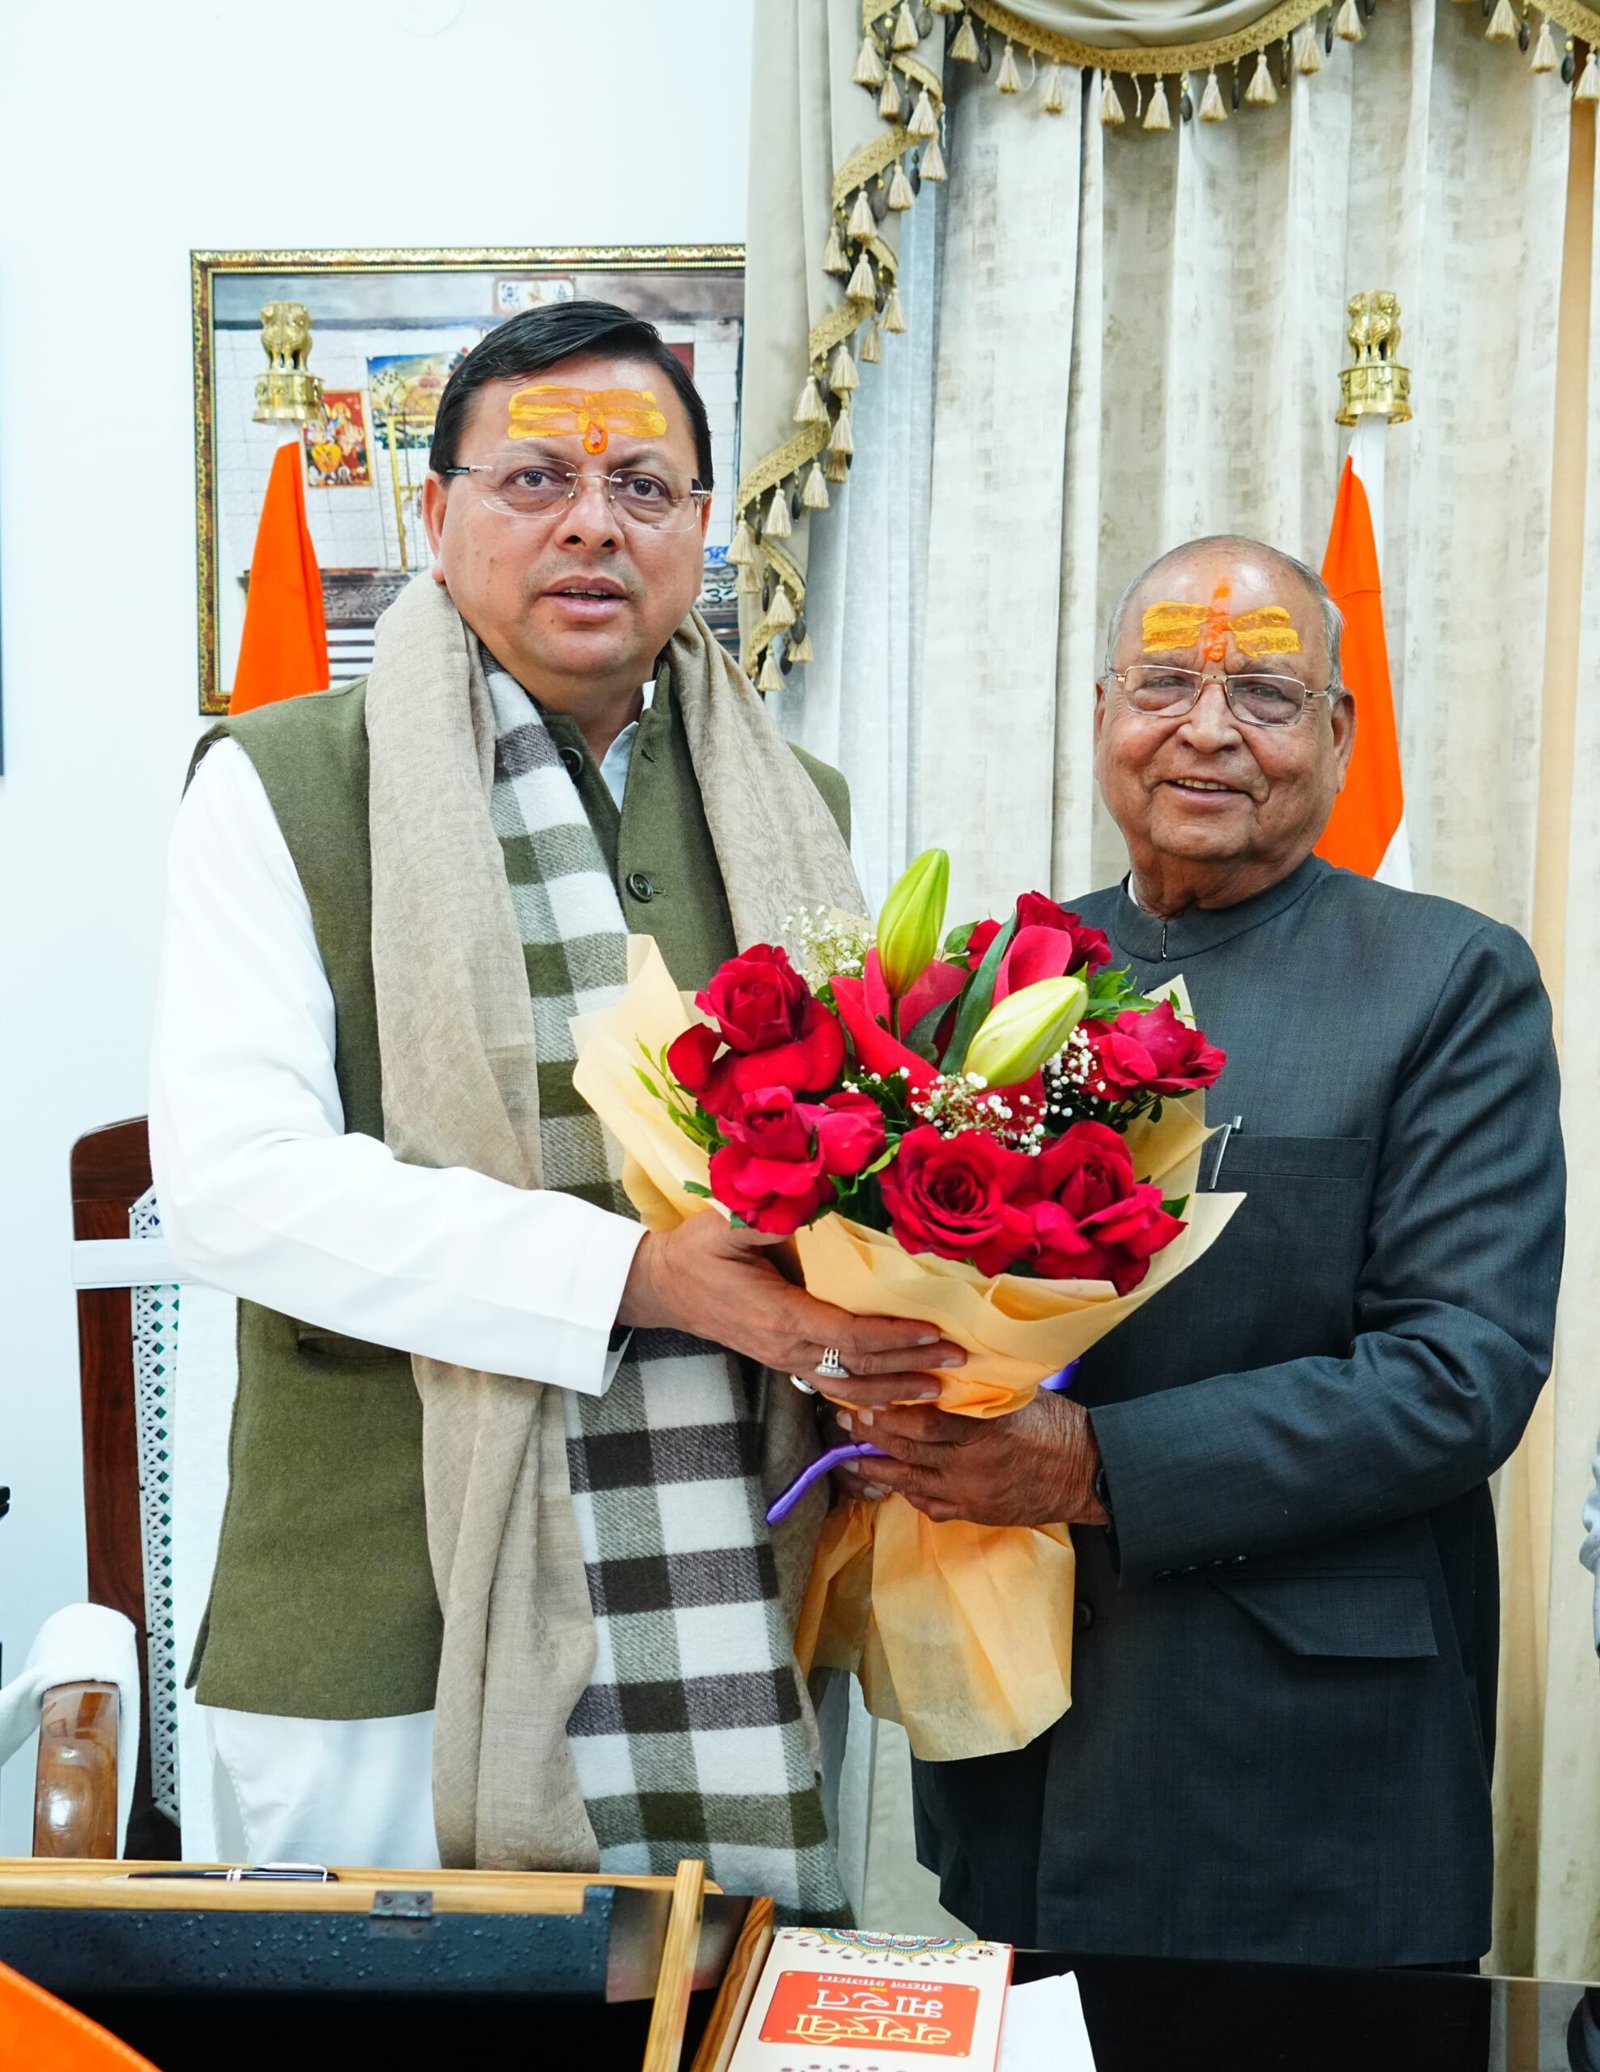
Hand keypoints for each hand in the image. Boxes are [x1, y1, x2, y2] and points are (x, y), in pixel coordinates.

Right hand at [617, 1213, 965, 1409]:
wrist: (662, 1287)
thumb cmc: (695, 1252)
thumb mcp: (724, 1224)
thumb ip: (766, 1215)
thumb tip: (810, 1196)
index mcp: (780, 1316)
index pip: (848, 1337)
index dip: (894, 1338)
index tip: (934, 1331)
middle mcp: (787, 1348)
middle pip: (858, 1368)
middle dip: (911, 1366)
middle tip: (959, 1360)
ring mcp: (785, 1361)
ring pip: (848, 1386)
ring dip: (896, 1389)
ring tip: (939, 1387)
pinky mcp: (784, 1361)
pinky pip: (833, 1386)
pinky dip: (870, 1393)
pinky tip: (897, 1395)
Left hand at [833, 1390, 1107, 1527]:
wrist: (1088, 1472)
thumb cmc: (1057, 1426)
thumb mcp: (1017, 1397)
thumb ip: (977, 1391)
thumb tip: (941, 1370)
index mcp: (982, 1430)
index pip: (921, 1422)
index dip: (888, 1414)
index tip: (864, 1401)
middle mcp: (970, 1464)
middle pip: (908, 1451)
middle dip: (871, 1437)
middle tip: (845, 1423)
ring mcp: (970, 1493)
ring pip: (911, 1483)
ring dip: (877, 1470)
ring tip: (852, 1458)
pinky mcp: (976, 1513)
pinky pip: (932, 1507)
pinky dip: (911, 1495)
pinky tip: (896, 1485)